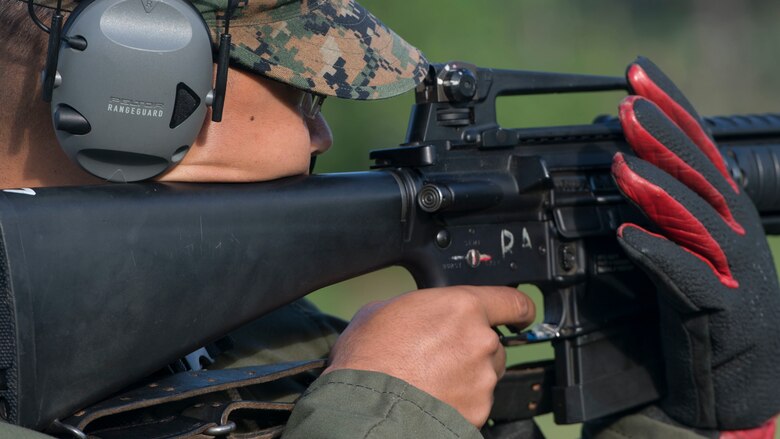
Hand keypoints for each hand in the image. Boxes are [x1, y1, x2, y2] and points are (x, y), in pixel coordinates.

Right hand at [324, 286, 534, 427]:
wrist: (366, 409)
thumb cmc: (368, 360)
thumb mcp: (381, 311)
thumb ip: (418, 307)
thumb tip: (419, 312)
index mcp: (461, 307)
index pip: (513, 302)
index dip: (518, 310)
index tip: (519, 315)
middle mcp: (480, 340)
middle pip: (492, 343)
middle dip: (472, 349)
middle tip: (439, 357)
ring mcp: (482, 379)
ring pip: (485, 374)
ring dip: (466, 376)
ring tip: (429, 381)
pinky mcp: (480, 411)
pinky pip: (476, 402)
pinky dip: (460, 402)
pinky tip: (432, 398)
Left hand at [613, 57, 779, 429]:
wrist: (738, 386)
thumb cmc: (703, 316)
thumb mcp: (683, 252)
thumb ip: (662, 212)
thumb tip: (624, 170)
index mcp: (723, 214)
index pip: (697, 150)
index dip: (671, 109)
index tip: (637, 77)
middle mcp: (735, 233)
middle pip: (702, 175)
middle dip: (666, 135)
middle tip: (630, 102)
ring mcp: (734, 271)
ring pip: (699, 220)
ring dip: (660, 188)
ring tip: (622, 161)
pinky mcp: (724, 312)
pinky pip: (689, 278)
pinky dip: (659, 254)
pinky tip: (628, 234)